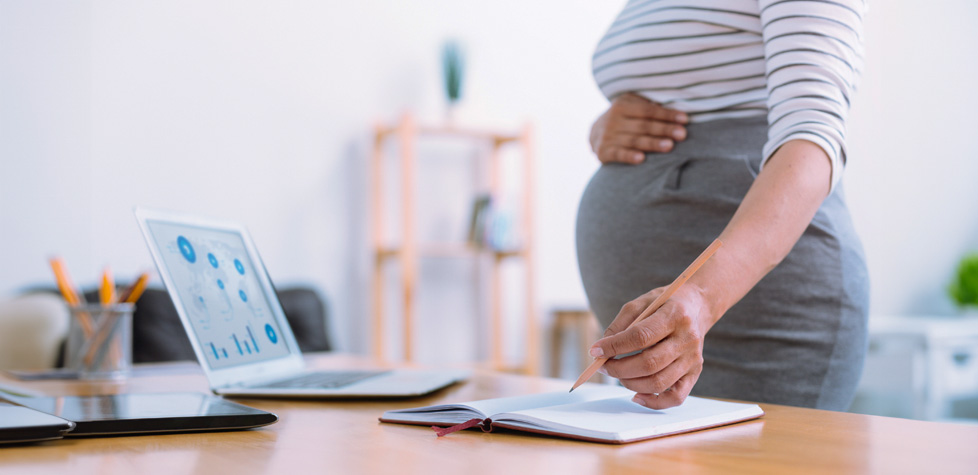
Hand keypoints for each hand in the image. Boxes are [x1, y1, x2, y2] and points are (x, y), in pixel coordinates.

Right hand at [589, 93, 688, 163]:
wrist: (596, 134)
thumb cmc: (625, 119)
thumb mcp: (631, 106)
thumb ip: (649, 106)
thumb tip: (677, 110)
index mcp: (622, 105)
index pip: (648, 110)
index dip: (667, 115)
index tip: (685, 119)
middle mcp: (613, 120)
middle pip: (643, 126)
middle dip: (664, 129)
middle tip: (682, 134)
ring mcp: (607, 136)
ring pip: (634, 141)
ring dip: (652, 144)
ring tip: (669, 146)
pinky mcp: (603, 152)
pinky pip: (619, 154)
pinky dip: (630, 156)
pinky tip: (642, 159)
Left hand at [589, 284, 714, 408]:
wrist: (696, 306)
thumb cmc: (664, 304)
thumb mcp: (641, 303)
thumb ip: (620, 325)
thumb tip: (601, 350)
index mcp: (675, 315)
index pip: (641, 336)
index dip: (615, 346)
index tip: (595, 351)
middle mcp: (688, 339)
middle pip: (650, 363)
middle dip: (619, 368)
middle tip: (603, 366)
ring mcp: (693, 358)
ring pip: (659, 382)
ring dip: (630, 383)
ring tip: (617, 375)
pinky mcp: (694, 373)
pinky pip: (676, 397)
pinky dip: (654, 402)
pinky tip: (636, 395)